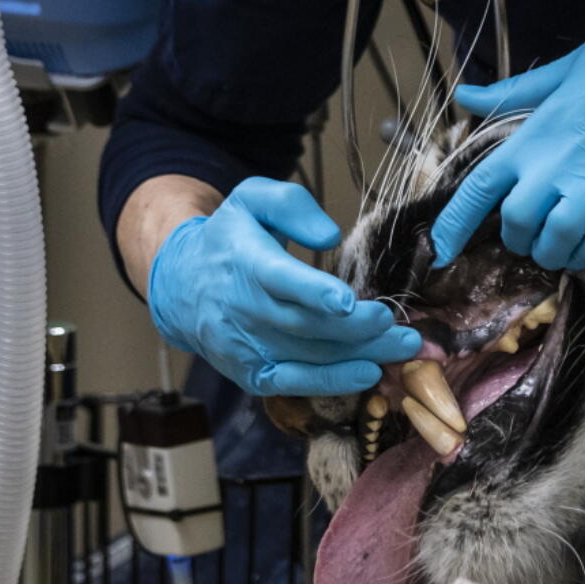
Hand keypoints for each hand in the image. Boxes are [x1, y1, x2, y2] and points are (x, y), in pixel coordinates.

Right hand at [148, 177, 418, 395]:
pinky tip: (368, 373)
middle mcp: (242, 309)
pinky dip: (332, 382)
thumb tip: (329, 236)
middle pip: (304, 325)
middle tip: (399, 327)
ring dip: (359, 355)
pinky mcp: (251, 373)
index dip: (313, 293)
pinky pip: (294, 383)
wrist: (181, 285)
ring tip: (403, 348)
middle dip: (356, 329)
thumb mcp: (252, 200)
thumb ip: (291, 205)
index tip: (348, 300)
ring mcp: (246, 346)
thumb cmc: (231, 239)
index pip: (279, 280)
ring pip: (308, 356)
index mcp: (245, 262)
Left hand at [431, 0, 584, 270]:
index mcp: (536, 134)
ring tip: (562, 250)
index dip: (452, 225)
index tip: (438, 251)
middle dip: (518, 241)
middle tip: (533, 239)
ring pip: (557, 242)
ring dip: (554, 254)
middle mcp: (559, 164)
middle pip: (517, 225)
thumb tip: (464, 96)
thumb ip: (514, 93)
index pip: (479, 189)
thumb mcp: (564, 69)